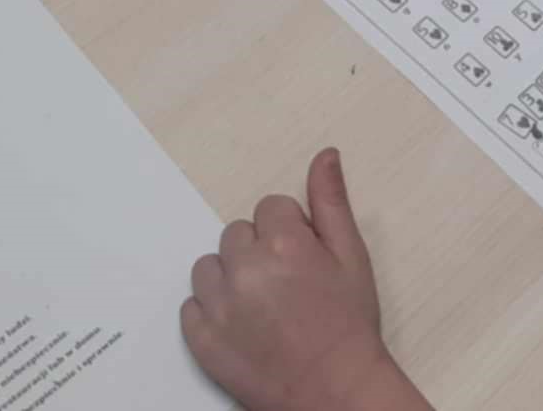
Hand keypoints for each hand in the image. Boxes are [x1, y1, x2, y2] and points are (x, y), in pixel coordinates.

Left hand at [183, 151, 419, 410]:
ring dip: (231, 276)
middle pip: (237, 233)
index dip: (289, 230)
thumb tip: (324, 155)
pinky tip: (242, 323)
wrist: (334, 390)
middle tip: (287, 282)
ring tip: (262, 303)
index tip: (303, 257)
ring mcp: (218, 305)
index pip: (270, 208)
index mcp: (284, 242)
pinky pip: (191, 305)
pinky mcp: (201, 338)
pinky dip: (211, 310)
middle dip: (259, 249)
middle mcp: (244, 268)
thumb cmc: (348, 323)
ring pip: (209, 265)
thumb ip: (331, 202)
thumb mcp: (352, 255)